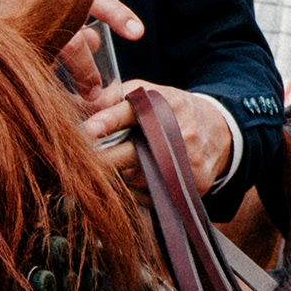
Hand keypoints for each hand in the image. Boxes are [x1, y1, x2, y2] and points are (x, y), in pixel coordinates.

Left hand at [81, 81, 236, 194]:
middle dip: (101, 159)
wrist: (218, 131)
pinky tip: (145, 176)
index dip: (108, 121)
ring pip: (132, 179)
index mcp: (161, 105)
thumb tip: (72, 103)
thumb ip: (109, 98)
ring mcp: (185, 162)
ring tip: (127, 163)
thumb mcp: (146, 94)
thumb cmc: (170, 111)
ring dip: (120, 175)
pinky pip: (148, 196)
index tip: (89, 130)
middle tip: (84, 161)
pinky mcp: (192, 185)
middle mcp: (176, 133)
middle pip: (127, 154)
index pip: (131, 112)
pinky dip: (138, 190)